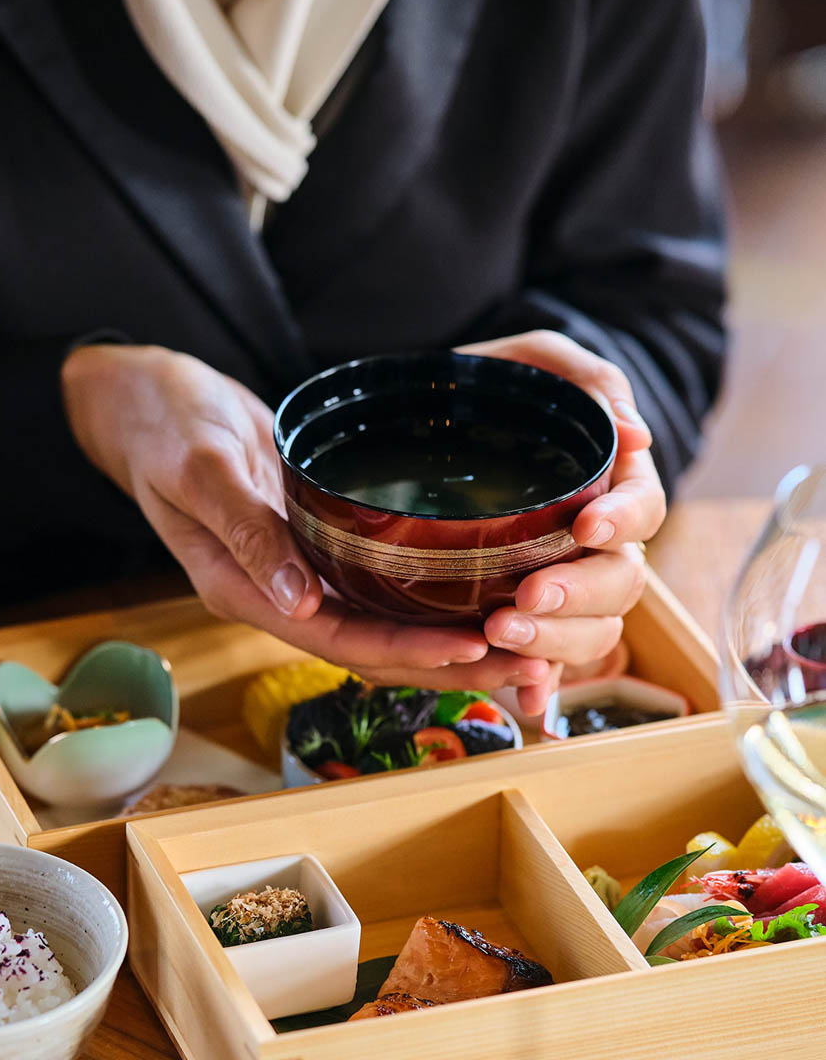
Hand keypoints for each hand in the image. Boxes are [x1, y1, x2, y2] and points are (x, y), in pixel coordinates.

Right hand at [61, 345, 548, 691]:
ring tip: (524, 647)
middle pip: (371, 650)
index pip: (334, 639)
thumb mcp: (200, 468)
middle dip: (447, 665)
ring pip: (382, 629)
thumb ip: (246, 532)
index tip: (470, 648)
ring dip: (449, 645)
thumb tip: (299, 602)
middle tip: (527, 666)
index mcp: (241, 590)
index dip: (403, 650)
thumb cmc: (166, 426)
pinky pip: (378, 591)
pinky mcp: (314, 549)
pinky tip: (478, 598)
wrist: (146, 402)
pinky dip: (428, 602)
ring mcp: (296, 576)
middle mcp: (276, 595)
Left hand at [457, 331, 665, 714]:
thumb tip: (637, 438)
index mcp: (605, 486)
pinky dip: (537, 683)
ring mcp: (558, 585)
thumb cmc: (480, 387)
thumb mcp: (530, 360)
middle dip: (578, 596)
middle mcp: (590, 544)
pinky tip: (524, 699)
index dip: (622, 522)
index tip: (585, 525)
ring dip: (554, 644)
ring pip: (590, 633)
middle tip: (525, 597)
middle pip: (620, 586)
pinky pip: (543, 663)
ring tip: (499, 634)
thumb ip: (583, 377)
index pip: (641, 511)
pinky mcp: (517, 616)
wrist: (418, 421)